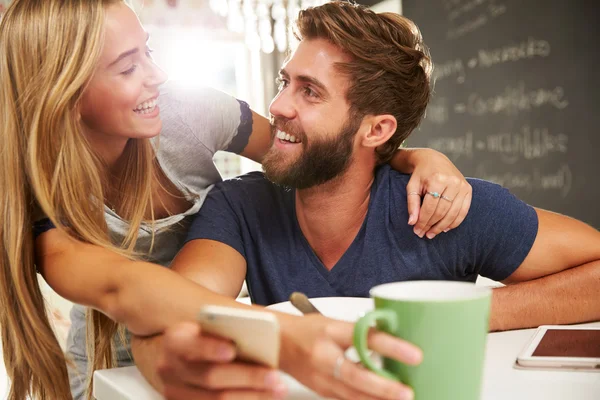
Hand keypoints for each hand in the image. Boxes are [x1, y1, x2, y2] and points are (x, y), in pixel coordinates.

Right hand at [157, 322, 286, 399]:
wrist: (183, 360)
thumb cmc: (205, 340)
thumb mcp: (208, 329)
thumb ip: (226, 330)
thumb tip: (261, 331)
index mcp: (176, 340)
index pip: (190, 344)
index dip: (210, 347)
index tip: (232, 348)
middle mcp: (170, 368)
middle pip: (210, 376)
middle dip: (247, 376)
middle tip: (274, 375)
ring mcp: (177, 392)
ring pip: (217, 399)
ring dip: (252, 395)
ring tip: (277, 389)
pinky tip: (263, 397)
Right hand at [279, 314, 421, 399]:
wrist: (276, 344)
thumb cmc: (306, 330)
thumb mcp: (334, 324)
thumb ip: (360, 333)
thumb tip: (393, 342)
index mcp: (330, 332)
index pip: (364, 338)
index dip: (391, 347)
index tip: (415, 355)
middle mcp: (324, 357)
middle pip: (357, 376)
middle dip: (384, 388)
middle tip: (408, 392)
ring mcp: (321, 378)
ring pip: (353, 395)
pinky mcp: (321, 391)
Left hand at [405, 149, 471, 238]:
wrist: (434, 160)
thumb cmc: (421, 175)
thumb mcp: (412, 187)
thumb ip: (412, 204)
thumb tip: (412, 223)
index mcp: (437, 180)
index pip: (430, 207)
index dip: (423, 221)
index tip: (417, 230)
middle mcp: (452, 182)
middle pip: (442, 211)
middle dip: (432, 225)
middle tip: (424, 234)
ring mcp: (462, 186)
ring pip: (453, 213)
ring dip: (442, 226)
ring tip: (432, 233)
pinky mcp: (468, 189)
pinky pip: (463, 211)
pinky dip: (455, 222)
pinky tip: (446, 228)